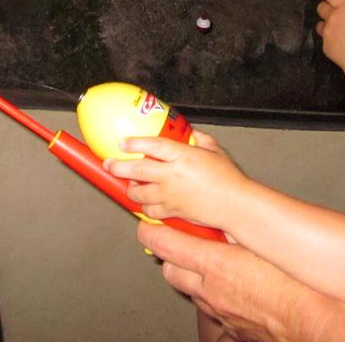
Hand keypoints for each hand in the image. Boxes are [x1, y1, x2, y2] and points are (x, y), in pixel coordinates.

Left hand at [105, 130, 246, 228]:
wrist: (235, 205)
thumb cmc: (229, 178)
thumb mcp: (215, 150)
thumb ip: (199, 139)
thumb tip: (189, 133)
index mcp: (182, 155)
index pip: (151, 145)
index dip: (134, 142)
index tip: (123, 142)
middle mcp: (172, 175)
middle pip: (137, 169)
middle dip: (118, 166)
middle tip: (109, 164)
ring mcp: (170, 194)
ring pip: (139, 192)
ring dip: (130, 188)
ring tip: (128, 184)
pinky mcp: (173, 211)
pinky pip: (150, 211)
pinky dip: (144, 207)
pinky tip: (144, 202)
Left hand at [137, 222, 344, 341]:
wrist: (317, 328)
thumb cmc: (301, 289)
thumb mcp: (267, 245)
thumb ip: (239, 230)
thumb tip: (225, 217)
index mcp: (218, 265)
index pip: (166, 244)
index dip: (151, 231)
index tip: (149, 223)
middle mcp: (212, 292)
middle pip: (170, 271)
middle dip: (170, 256)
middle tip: (180, 241)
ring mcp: (220, 313)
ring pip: (190, 292)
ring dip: (192, 277)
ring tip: (211, 265)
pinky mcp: (232, 329)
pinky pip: (212, 311)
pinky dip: (214, 298)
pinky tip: (233, 291)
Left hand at [315, 0, 344, 71]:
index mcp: (344, 6)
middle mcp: (332, 17)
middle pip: (321, 6)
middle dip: (326, 4)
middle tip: (334, 7)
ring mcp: (327, 32)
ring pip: (320, 22)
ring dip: (325, 21)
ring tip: (335, 25)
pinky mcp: (326, 46)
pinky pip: (324, 38)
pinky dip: (329, 37)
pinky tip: (339, 40)